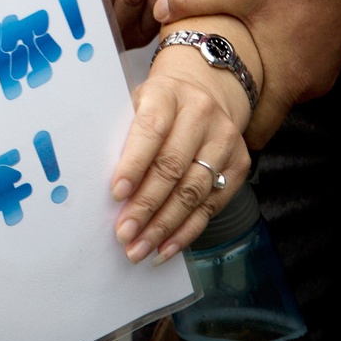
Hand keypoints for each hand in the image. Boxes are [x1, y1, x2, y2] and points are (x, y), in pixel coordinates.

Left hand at [110, 49, 251, 264]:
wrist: (204, 92)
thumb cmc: (155, 106)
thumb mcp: (135, 105)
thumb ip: (121, 137)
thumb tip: (101, 188)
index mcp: (167, 94)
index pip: (150, 131)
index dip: (133, 164)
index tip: (115, 194)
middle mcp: (201, 114)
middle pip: (172, 167)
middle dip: (146, 206)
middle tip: (124, 233)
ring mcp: (224, 140)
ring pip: (193, 191)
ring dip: (164, 226)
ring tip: (139, 248)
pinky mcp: (239, 164)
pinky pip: (211, 205)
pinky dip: (186, 231)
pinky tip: (165, 248)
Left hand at [154, 0, 340, 144]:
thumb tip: (158, 9)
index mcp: (287, 82)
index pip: (256, 134)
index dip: (227, 131)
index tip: (201, 122)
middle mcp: (308, 84)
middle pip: (263, 112)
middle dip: (234, 103)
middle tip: (202, 91)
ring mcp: (321, 70)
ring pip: (278, 89)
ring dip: (252, 79)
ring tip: (222, 62)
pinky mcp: (325, 53)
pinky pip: (292, 70)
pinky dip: (271, 63)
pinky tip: (252, 40)